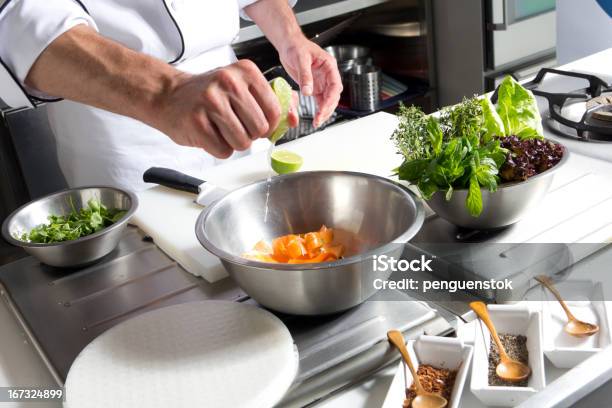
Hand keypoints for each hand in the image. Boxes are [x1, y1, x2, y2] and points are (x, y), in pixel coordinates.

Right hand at [152, 59, 297, 157]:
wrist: (168, 95)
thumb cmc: (208, 93)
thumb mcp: (240, 85)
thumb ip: (268, 99)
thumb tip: (293, 117)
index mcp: (245, 72)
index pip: (274, 110)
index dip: (269, 125)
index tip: (259, 124)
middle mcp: (229, 82)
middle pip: (259, 129)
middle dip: (250, 135)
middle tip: (235, 126)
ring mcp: (211, 101)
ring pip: (243, 143)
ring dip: (234, 143)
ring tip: (221, 129)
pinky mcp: (196, 122)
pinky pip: (223, 151)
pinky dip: (218, 149)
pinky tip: (209, 134)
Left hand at [279, 36, 341, 127]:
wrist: (288, 45)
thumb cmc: (296, 46)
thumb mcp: (300, 59)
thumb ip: (305, 76)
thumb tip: (308, 92)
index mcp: (329, 66)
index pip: (335, 85)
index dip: (331, 99)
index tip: (324, 109)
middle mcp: (328, 75)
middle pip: (333, 95)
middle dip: (328, 108)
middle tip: (319, 119)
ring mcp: (322, 81)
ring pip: (328, 100)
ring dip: (324, 111)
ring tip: (317, 122)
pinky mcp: (314, 86)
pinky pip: (320, 100)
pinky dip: (319, 109)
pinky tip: (316, 116)